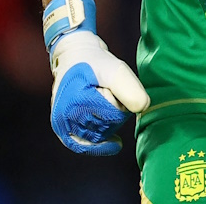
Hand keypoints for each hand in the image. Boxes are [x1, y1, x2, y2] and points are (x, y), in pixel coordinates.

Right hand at [43, 0, 149, 154]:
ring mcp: (62, 127)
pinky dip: (101, 145)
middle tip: (105, 92)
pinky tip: (115, 143)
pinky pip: (87, 147)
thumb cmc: (96, 63)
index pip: (113, 115)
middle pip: (107, 127)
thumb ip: (129, 87)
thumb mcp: (115, 69)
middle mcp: (64, 118)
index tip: (109, 86)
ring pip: (100, 137)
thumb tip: (142, 108)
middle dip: (114, 113)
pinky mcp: (64, 132)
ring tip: (100, 102)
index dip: (119, 101)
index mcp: (75, 101)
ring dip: (107, 122)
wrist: (73, 59)